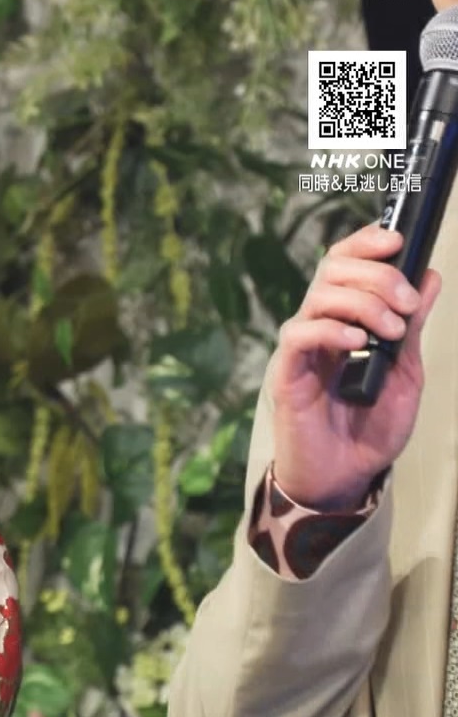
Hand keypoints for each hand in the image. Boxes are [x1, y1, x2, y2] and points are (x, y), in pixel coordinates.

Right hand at [271, 223, 442, 508]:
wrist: (345, 477)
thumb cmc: (369, 430)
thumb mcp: (406, 372)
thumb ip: (413, 327)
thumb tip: (429, 278)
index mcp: (347, 319)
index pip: (346, 264)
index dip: (367, 242)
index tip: (397, 240)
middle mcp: (321, 326)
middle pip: (334, 270)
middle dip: (377, 275)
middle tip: (407, 303)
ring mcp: (302, 348)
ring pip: (320, 295)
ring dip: (363, 302)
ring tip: (390, 331)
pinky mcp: (287, 372)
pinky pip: (299, 334)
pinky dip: (330, 329)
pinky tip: (357, 342)